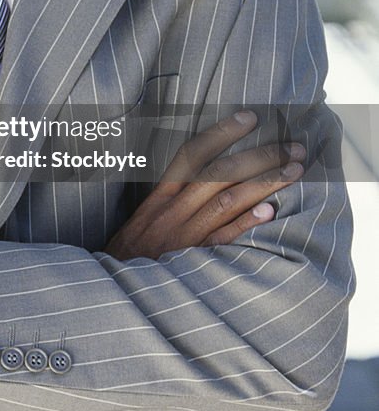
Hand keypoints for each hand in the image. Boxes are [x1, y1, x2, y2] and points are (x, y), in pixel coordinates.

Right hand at [105, 110, 304, 260]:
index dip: (221, 133)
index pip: (192, 153)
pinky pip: (223, 239)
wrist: (115, 293)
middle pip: (219, 173)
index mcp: (160, 196)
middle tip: (292, 146)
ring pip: (227, 201)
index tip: (251, 117)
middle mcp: (173, 211)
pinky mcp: (194, 262)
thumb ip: (173, 198)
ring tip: (295, 170)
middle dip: (260, 156)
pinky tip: (270, 211)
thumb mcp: (145, 218)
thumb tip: (210, 173)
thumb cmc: (134, 255)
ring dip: (264, 183)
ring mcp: (184, 236)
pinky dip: (246, 224)